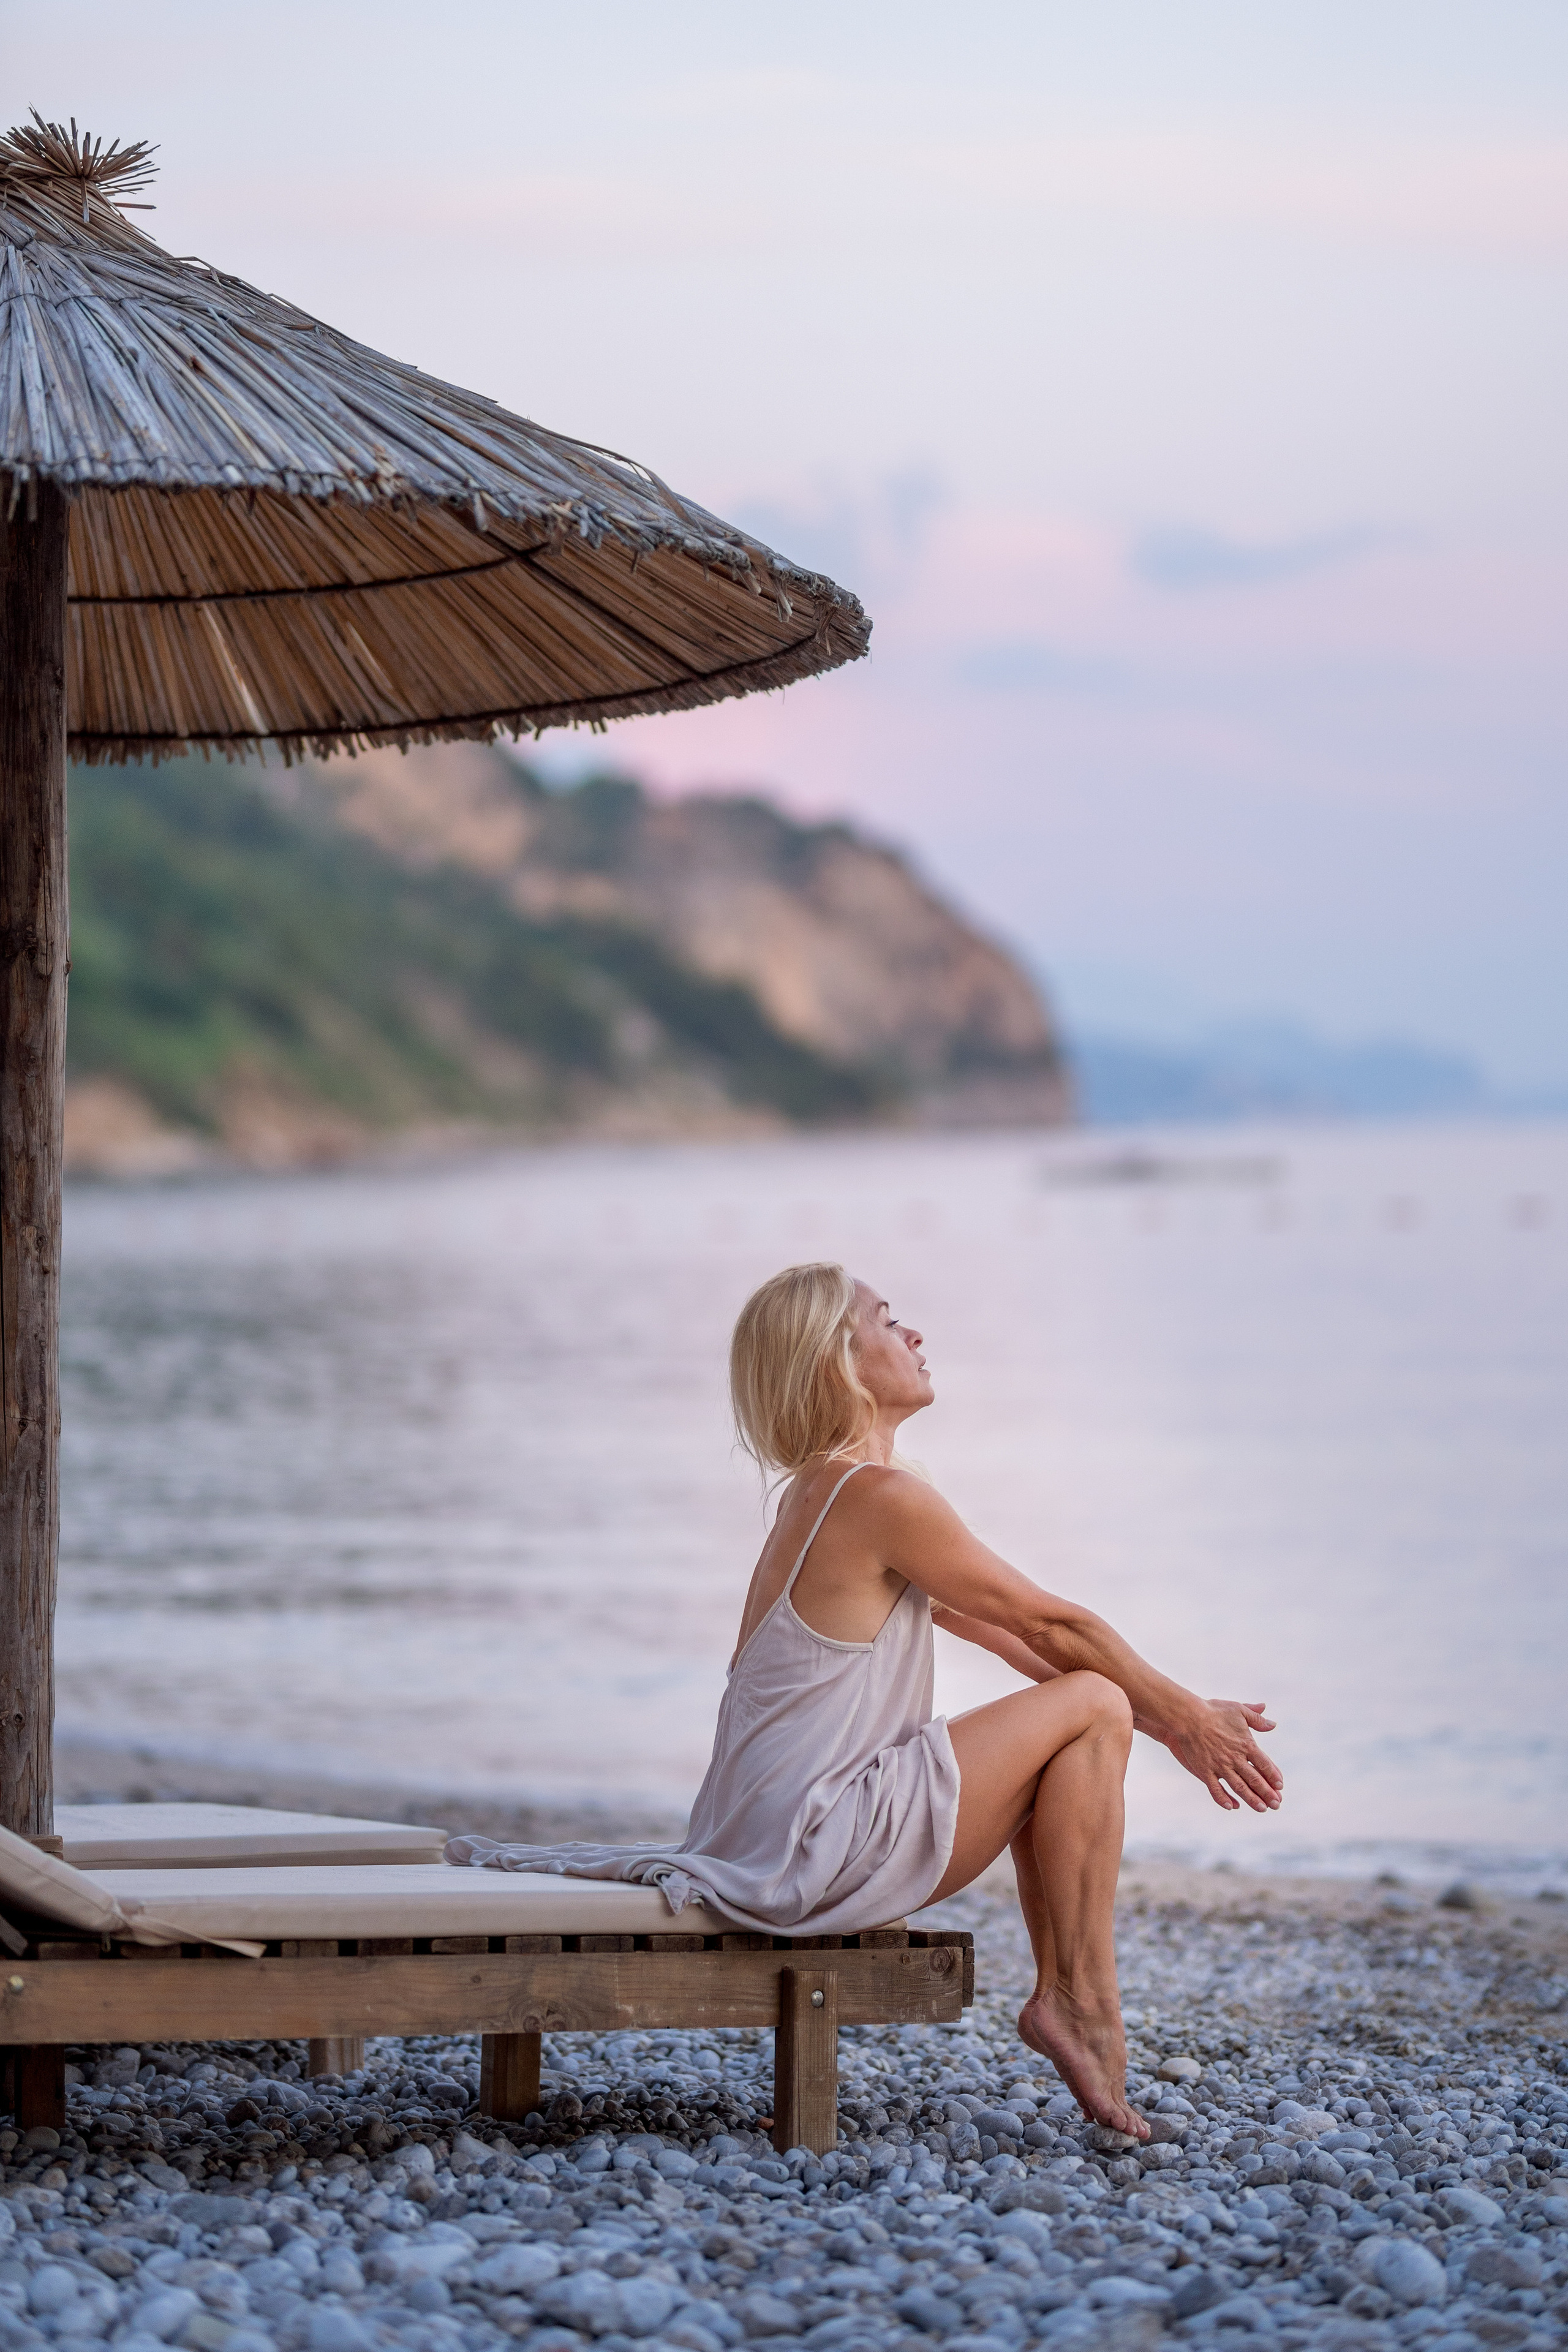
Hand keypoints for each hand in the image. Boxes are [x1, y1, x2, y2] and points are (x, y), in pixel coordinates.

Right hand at [1160, 1697, 1281, 1812]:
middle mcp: (1235, 1758)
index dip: (1273, 1776)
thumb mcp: (1239, 1710)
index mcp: (1246, 1744)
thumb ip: (1257, 1719)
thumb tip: (1273, 1724)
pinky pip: (1215, 1789)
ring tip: (1262, 1808)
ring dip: (1252, 1799)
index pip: (1265, 1764)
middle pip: (1255, 1779)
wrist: (1188, 1716)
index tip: (1280, 1785)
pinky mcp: (1205, 1770)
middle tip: (1277, 1804)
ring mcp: (1220, 1766)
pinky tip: (1231, 1806)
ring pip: (1239, 1787)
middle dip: (1267, 1793)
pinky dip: (1224, 1799)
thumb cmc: (1213, 1711)